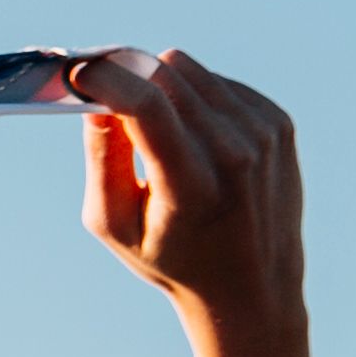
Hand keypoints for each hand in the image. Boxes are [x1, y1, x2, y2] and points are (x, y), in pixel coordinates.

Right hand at [71, 48, 317, 356]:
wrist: (253, 286)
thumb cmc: (173, 259)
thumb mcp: (115, 225)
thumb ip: (102, 160)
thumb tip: (95, 101)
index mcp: (191, 185)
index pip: (144, 105)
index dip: (104, 78)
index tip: (77, 73)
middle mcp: (234, 153)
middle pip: (163, 75)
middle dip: (126, 78)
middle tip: (105, 96)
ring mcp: (263, 133)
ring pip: (187, 69)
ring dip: (159, 86)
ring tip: (155, 130)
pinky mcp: (278, 121)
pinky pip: (217, 81)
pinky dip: (193, 97)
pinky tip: (193, 136)